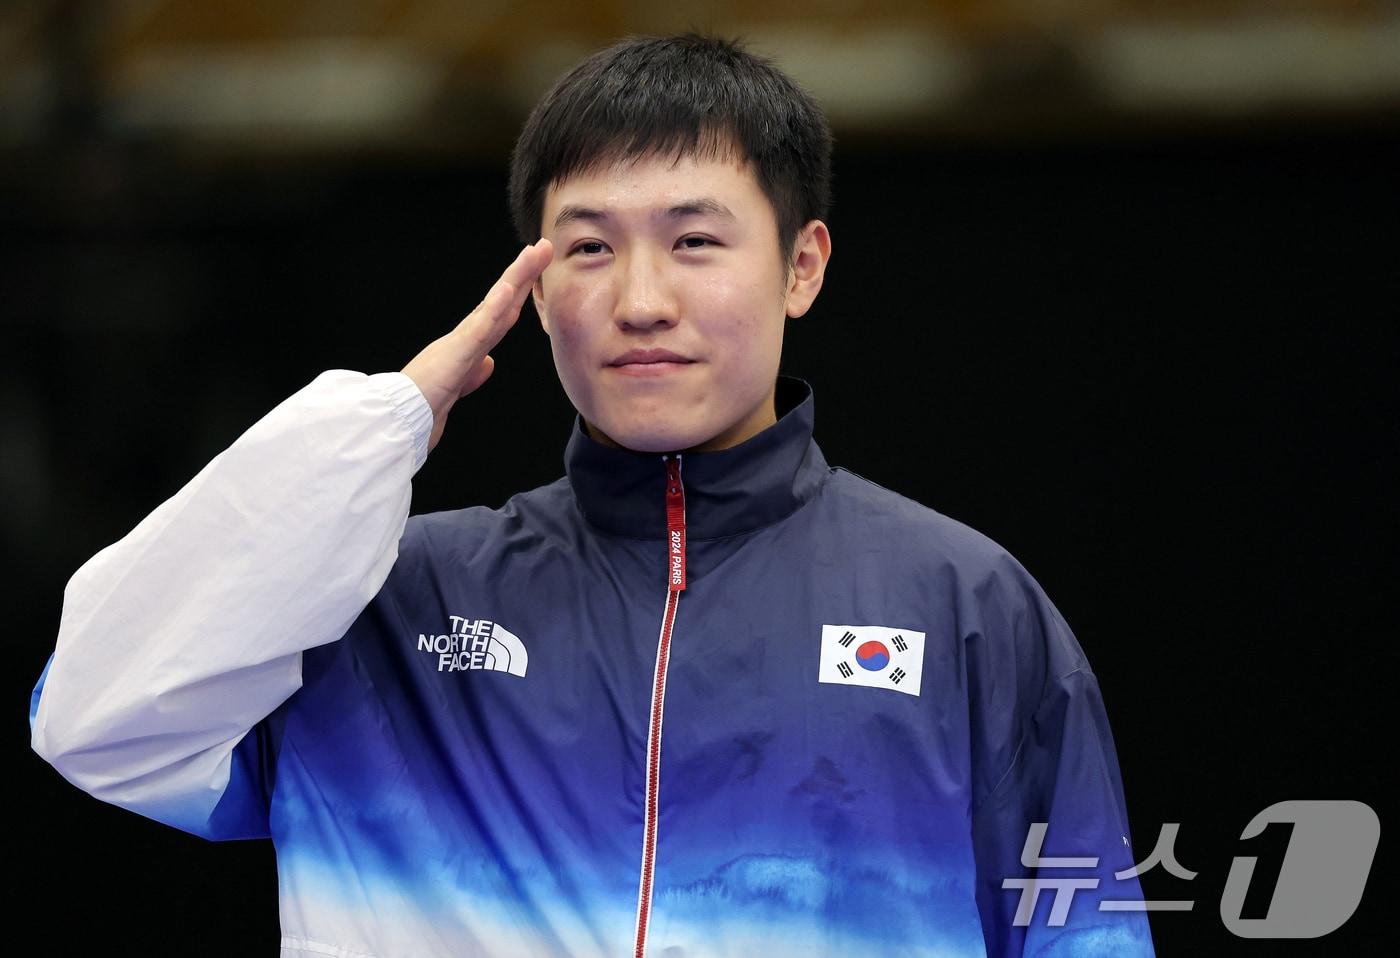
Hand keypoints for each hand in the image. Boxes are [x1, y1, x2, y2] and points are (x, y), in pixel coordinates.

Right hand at [402, 238, 553, 454]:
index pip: (501, 312)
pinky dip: (494, 307)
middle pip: (504, 300)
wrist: (404, 417)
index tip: (535, 270)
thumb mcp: (459, 385)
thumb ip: (474, 373)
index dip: (519, 292)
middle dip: (525, 274)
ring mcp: (464, 340)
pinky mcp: (457, 352)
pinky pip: (480, 327)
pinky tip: (508, 288)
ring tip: (532, 253)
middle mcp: (469, 336)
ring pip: (495, 304)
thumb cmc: (426, 402)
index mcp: (471, 344)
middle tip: (543, 247)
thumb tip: (489, 363)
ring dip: (515, 278)